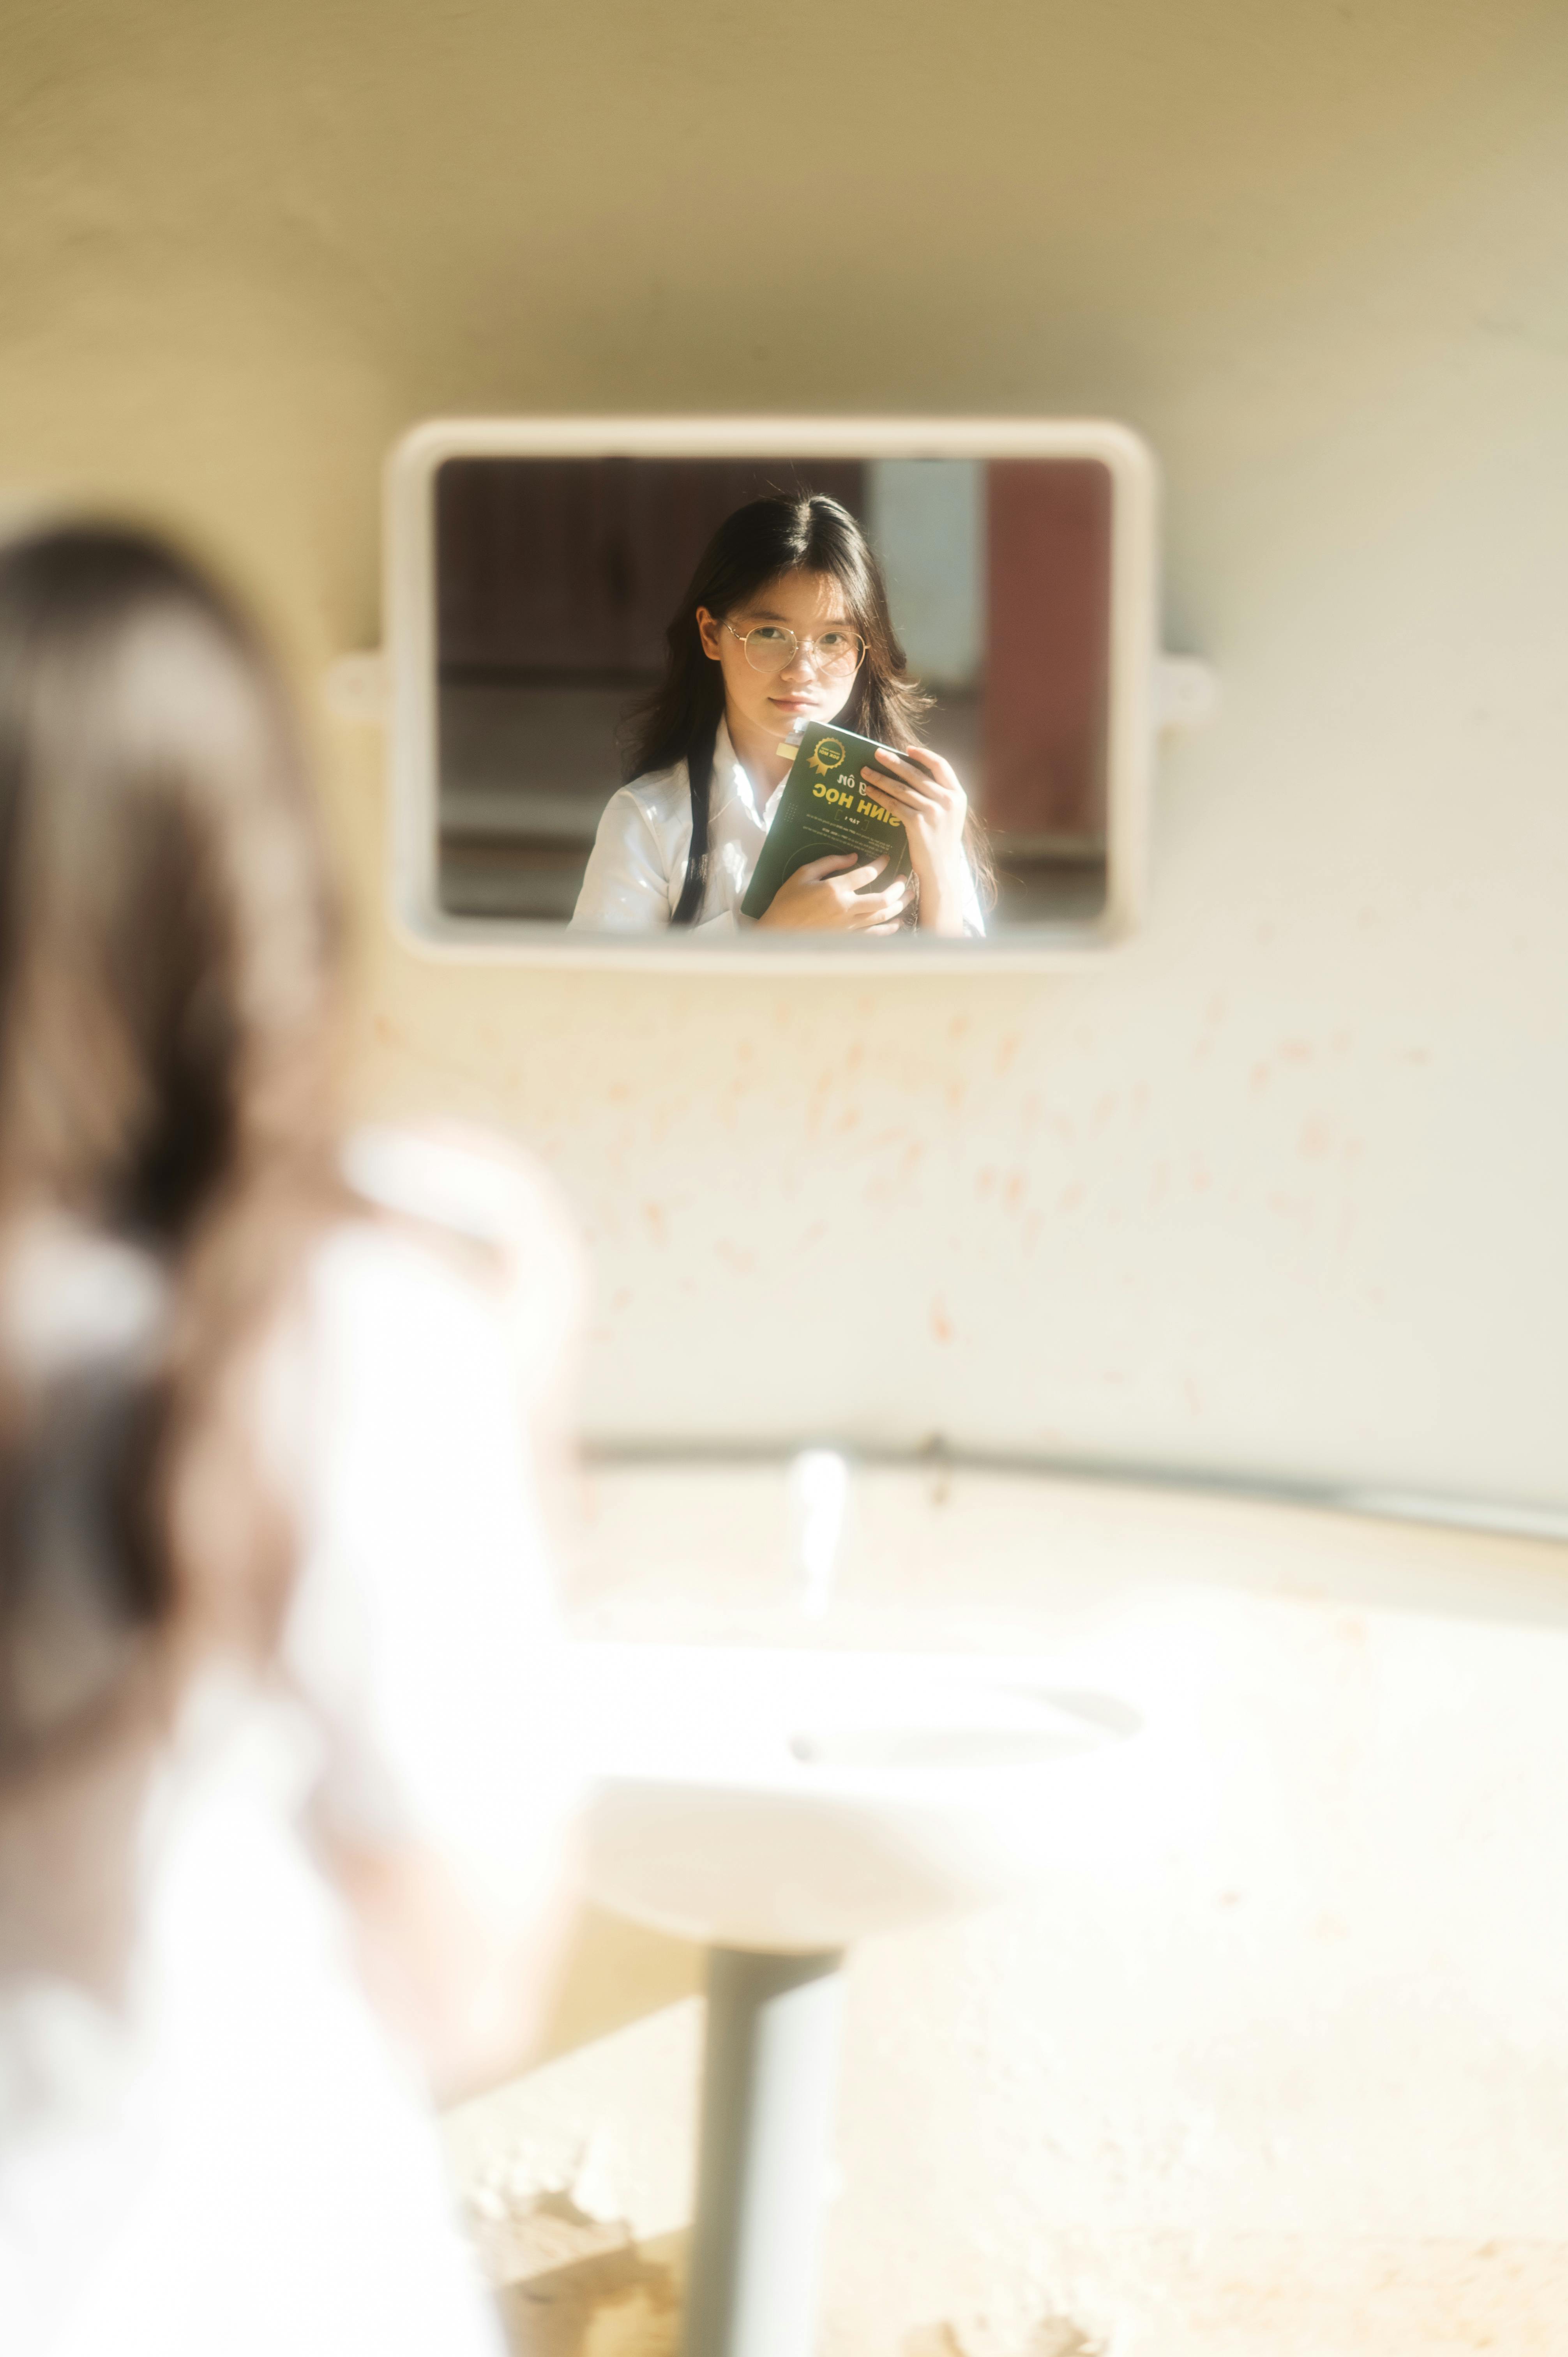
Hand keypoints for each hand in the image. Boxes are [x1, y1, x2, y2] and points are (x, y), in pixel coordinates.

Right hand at [754, 850, 912, 933]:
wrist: (778, 932)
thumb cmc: (787, 901)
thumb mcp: (803, 874)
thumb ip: (829, 863)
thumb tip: (853, 857)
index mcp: (834, 890)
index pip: (867, 874)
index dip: (881, 864)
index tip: (886, 858)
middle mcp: (845, 909)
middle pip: (883, 899)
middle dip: (897, 887)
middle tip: (903, 877)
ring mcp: (848, 926)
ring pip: (882, 917)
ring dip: (899, 905)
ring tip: (909, 895)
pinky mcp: (846, 937)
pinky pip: (874, 934)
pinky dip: (888, 929)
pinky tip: (897, 923)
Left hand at [860, 748, 969, 935]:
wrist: (941, 869)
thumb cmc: (942, 842)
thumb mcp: (950, 815)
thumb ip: (940, 794)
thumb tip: (915, 774)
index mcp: (958, 795)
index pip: (941, 765)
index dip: (923, 754)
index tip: (906, 748)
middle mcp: (948, 800)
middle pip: (916, 773)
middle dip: (893, 761)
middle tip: (876, 753)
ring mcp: (934, 811)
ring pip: (901, 788)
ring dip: (880, 778)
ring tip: (865, 772)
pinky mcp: (918, 823)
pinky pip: (894, 804)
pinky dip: (880, 797)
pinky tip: (869, 792)